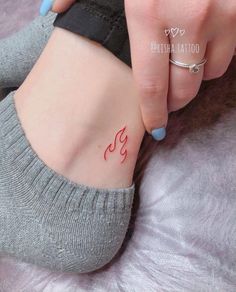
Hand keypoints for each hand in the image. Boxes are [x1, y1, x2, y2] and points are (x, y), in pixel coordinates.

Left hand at [40, 0, 235, 140]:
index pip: (151, 84)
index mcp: (149, 12)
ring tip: (181, 68)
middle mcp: (190, 18)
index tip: (156, 128)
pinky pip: (229, 53)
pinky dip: (214, 57)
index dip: (154, 113)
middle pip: (184, 88)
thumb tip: (52, 11)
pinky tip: (201, 47)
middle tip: (165, 102)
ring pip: (210, 72)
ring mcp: (222, 15)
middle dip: (174, 102)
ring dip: (195, 77)